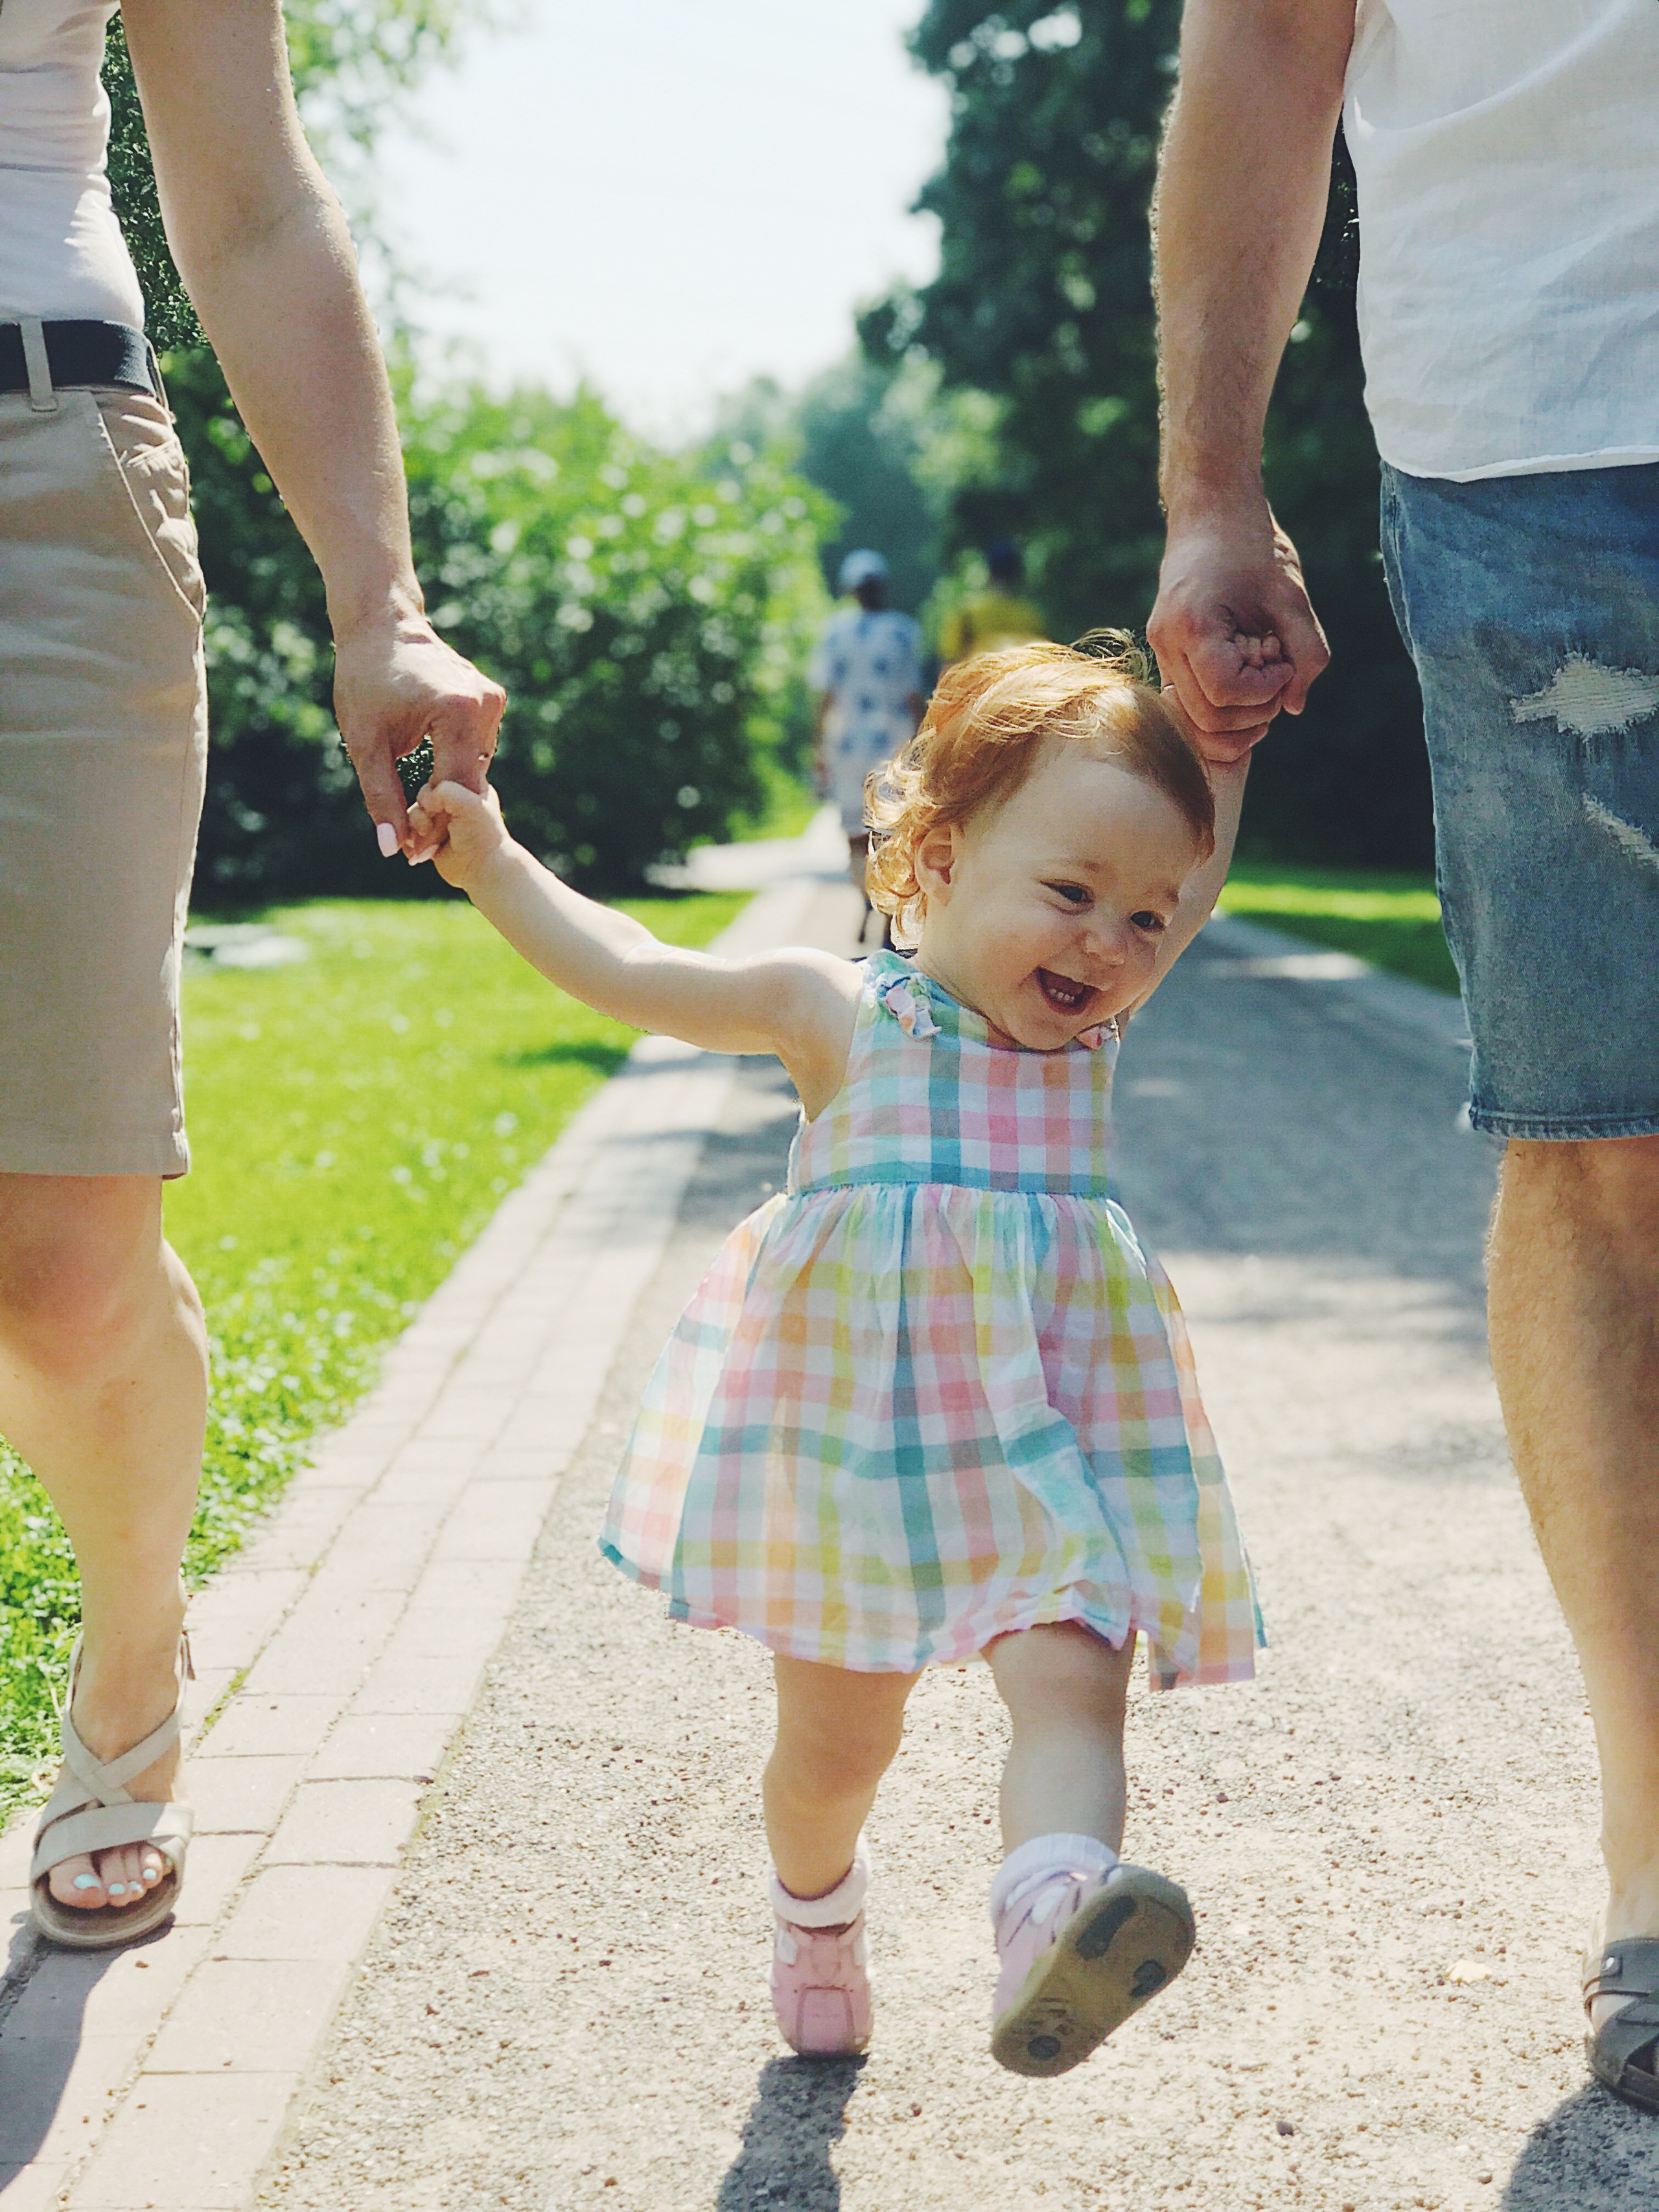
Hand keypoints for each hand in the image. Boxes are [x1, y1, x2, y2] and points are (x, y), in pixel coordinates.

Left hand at [334, 615, 506, 862]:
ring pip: (476, 768)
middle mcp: (485, 704)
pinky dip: (456, 769)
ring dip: (450, 794)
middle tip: (415, 845)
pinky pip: (477, 749)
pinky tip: (432, 783)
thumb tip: (393, 850)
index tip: (412, 853)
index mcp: (458, 711)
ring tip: (419, 816)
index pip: (455, 789)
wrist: (380, 624)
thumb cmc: (365, 678)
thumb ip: (381, 798)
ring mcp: (492, 699)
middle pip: (469, 782)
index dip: (433, 825)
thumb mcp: (365, 743)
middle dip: (442, 814)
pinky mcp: (492, 698)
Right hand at [406, 777, 510, 889]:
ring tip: (429, 844)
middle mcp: (455, 802)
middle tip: (435, 828)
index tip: (445, 806)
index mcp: (469, 786)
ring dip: (415, 829)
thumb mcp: (466, 802)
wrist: (483, 870)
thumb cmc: (481, 835)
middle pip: (423, 795)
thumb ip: (442, 789)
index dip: (434, 790)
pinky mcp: (431, 839)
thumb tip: (422, 803)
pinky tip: (419, 851)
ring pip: (413, 814)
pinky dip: (409, 842)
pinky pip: (408, 834)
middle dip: (424, 812)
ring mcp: (442, 821)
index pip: (439, 775)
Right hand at [1147, 502, 1329, 767]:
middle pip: (1204, 720)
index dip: (1264, 691)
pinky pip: (1188, 705)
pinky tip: (1248, 686)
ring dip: (1236, 716)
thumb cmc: (1253, 546)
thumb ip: (1307, 655)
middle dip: (1252, 711)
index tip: (1284, 663)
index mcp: (1193, 624)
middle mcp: (1166, 644)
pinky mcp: (1168, 655)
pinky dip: (1221, 708)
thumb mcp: (1292, 599)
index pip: (1225, 694)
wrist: (1211, 511)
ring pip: (1191, 722)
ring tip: (1263, 681)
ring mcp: (1161, 652)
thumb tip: (1294, 708)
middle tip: (1278, 676)